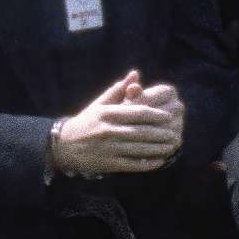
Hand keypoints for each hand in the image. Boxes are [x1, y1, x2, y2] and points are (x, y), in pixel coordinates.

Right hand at [53, 71, 180, 175]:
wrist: (63, 146)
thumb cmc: (86, 122)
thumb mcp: (99, 104)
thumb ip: (118, 90)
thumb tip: (136, 74)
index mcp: (108, 113)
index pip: (137, 113)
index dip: (156, 115)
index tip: (169, 117)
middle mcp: (109, 130)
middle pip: (141, 132)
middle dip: (160, 133)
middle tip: (174, 134)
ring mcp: (109, 148)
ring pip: (139, 149)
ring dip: (157, 148)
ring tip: (171, 147)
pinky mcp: (109, 163)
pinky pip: (132, 164)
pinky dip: (147, 164)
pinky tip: (158, 161)